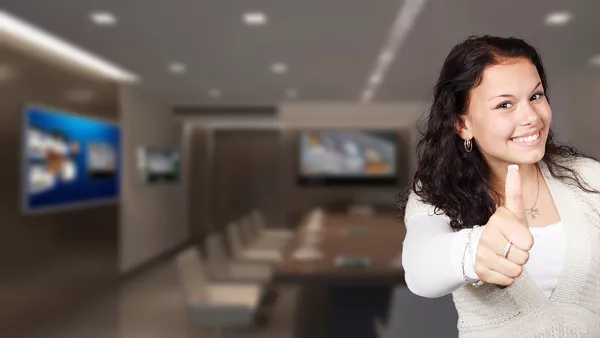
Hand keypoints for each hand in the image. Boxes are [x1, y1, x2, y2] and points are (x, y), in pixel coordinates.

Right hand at [474, 165, 533, 285]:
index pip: (527, 242)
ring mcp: (481, 253)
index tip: (518, 237)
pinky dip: (506, 277)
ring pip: (515, 270)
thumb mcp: (513, 212)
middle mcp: (487, 235)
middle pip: (523, 257)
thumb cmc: (504, 230)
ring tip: (505, 257)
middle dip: (521, 255)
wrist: (479, 247)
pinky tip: (498, 266)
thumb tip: (514, 167)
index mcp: (498, 220)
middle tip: (511, 248)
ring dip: (514, 267)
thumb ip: (514, 192)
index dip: (526, 242)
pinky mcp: (479, 269)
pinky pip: (506, 280)